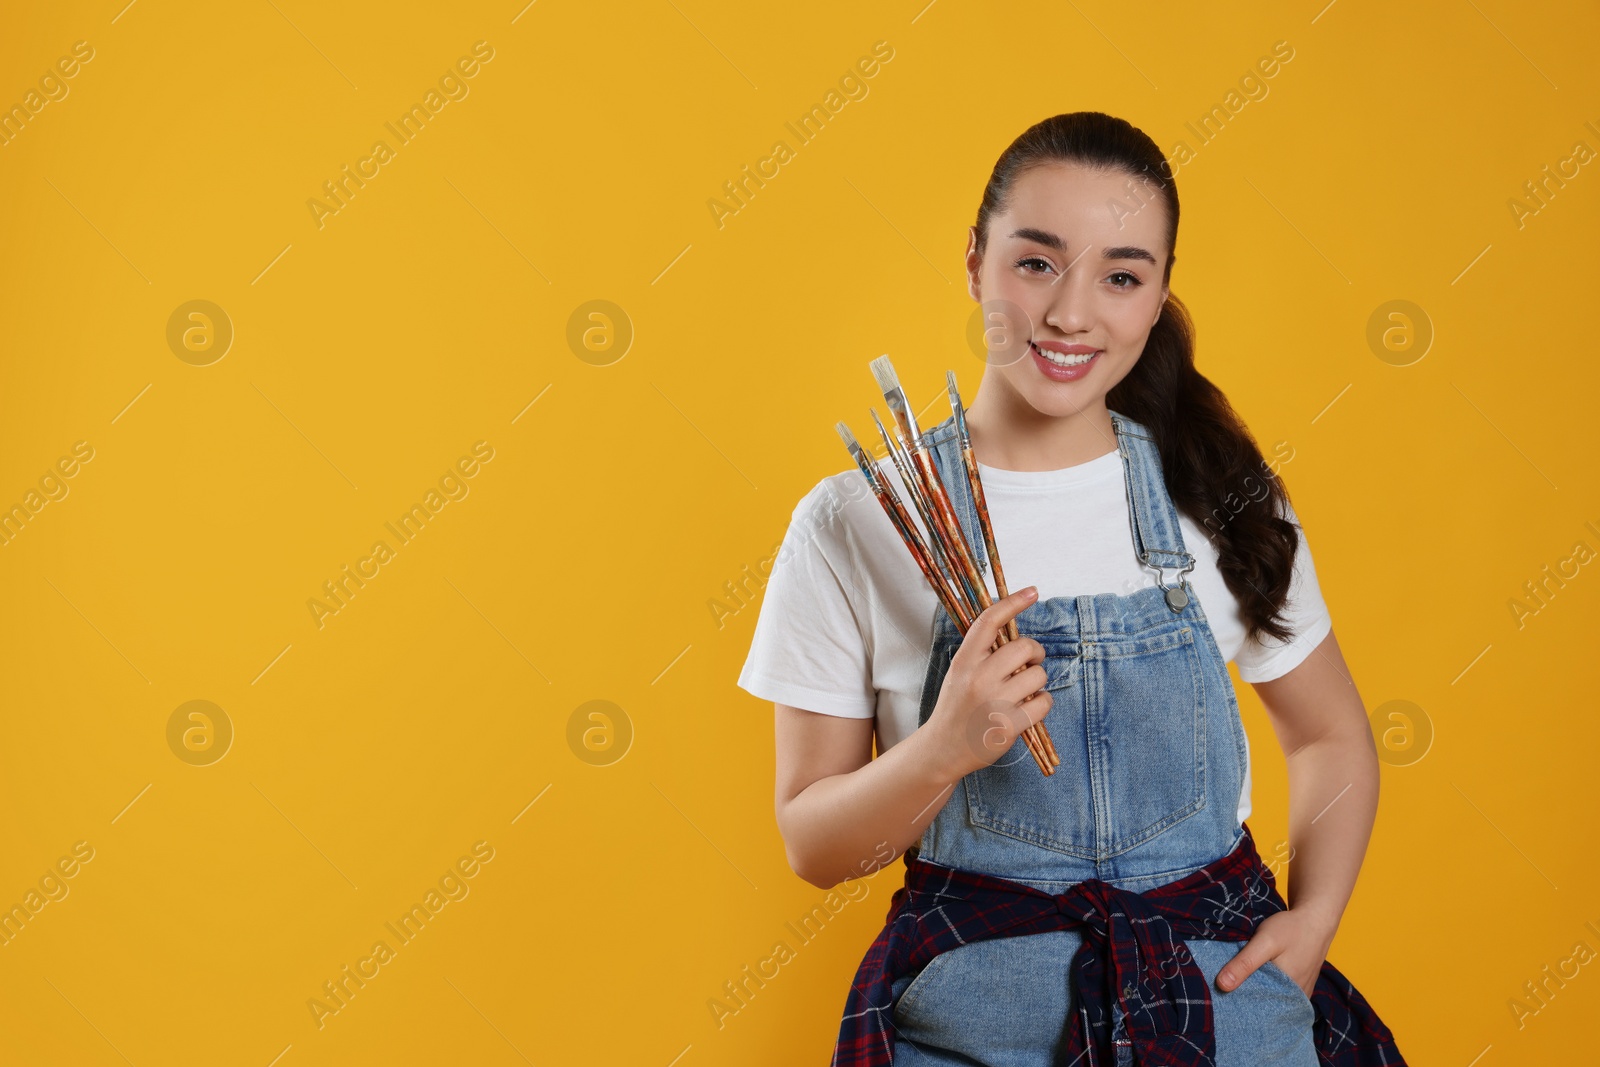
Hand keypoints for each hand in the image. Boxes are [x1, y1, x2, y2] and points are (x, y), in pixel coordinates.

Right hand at [924, 586, 1051, 781]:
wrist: (944, 748)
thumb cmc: (956, 706)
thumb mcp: (960, 672)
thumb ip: (982, 653)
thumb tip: (1014, 633)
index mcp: (965, 660)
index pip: (990, 621)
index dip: (1013, 602)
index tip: (1032, 591)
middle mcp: (979, 677)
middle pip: (1024, 647)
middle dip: (1034, 653)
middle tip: (1029, 663)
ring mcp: (995, 701)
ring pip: (1038, 675)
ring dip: (1037, 681)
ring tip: (1024, 691)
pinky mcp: (1009, 725)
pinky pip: (1043, 702)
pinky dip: (1042, 702)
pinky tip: (1029, 707)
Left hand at [1215, 907, 1337, 998]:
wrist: (1315, 919)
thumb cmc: (1290, 929)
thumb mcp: (1264, 942)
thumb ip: (1245, 963)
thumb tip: (1221, 985)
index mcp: (1287, 992)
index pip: (1256, 1006)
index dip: (1237, 998)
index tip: (1221, 990)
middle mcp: (1296, 997)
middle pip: (1264, 1002)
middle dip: (1246, 994)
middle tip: (1227, 981)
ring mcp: (1300, 992)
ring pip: (1272, 996)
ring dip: (1257, 988)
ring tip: (1240, 977)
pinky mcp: (1301, 984)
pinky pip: (1282, 991)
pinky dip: (1269, 984)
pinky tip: (1258, 974)